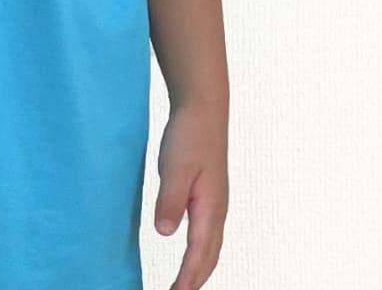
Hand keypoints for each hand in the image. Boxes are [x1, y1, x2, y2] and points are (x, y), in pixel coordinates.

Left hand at [153, 99, 229, 289]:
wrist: (203, 109)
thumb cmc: (190, 136)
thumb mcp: (175, 167)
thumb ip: (170, 200)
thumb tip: (165, 233)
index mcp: (210, 208)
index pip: (199, 254)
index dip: (187, 278)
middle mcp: (217, 211)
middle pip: (209, 256)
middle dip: (195, 279)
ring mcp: (215, 203)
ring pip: (210, 246)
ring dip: (199, 268)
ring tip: (184, 284)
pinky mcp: (208, 194)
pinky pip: (207, 233)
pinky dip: (200, 251)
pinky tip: (190, 251)